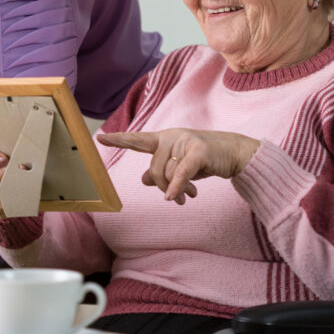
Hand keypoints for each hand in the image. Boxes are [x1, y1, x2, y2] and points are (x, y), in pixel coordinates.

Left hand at [98, 128, 258, 204]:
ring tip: (191, 194)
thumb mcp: (179, 167)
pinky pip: (181, 173)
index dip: (119, 140)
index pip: (137, 140)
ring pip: (168, 174)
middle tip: (179, 198)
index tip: (99, 137)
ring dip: (178, 190)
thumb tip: (144, 179)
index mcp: (163, 139)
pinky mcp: (199, 150)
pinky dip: (177, 187)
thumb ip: (162, 171)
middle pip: (155, 169)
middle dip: (165, 187)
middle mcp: (171, 136)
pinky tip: (175, 197)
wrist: (234, 154)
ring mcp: (185, 141)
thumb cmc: (205, 159)